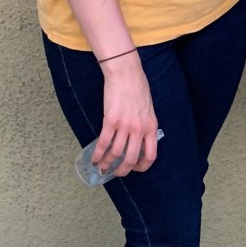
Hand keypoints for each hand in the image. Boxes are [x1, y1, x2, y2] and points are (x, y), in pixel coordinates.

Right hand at [94, 51, 158, 174]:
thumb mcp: (149, 108)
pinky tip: (94, 158)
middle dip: (123, 170)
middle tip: (116, 173)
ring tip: (102, 168)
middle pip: (131, 158)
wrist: (126, 73)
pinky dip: (98, 153)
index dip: (142, 166)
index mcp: (151, 126)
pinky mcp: (110, 120)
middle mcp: (139, 129)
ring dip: (107, 164)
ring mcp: (125, 125)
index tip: (135, 168)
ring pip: (115, 153)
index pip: (151, 154)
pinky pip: (103, 142)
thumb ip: (146, 123)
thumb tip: (140, 137)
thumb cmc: (138, 86)